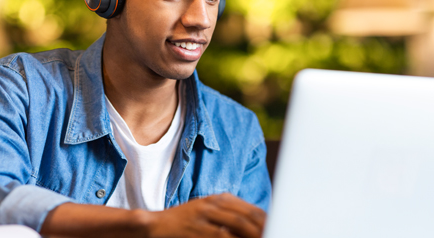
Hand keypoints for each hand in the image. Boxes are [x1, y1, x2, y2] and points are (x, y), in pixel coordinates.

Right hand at [143, 193, 265, 237]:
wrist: (155, 227)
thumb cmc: (185, 222)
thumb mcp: (207, 212)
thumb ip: (229, 215)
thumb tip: (255, 225)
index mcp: (219, 199)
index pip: (251, 210)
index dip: (267, 222)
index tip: (277, 228)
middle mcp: (213, 204)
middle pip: (247, 217)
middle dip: (263, 229)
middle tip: (275, 235)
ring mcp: (205, 216)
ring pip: (237, 225)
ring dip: (253, 234)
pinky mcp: (197, 229)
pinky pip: (221, 236)